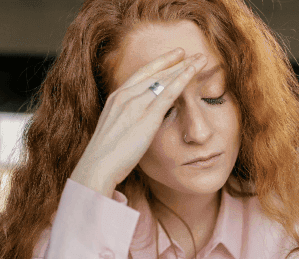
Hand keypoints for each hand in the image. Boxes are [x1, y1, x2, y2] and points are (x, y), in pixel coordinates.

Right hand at [70, 47, 207, 194]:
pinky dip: (183, 79)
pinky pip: (169, 93)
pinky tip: (193, 72)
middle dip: (173, 62)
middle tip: (189, 53)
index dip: (157, 65)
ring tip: (200, 59)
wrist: (98, 166)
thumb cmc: (104, 158)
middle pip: (154, 73)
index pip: (140, 76)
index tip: (171, 58)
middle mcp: (125, 96)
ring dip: (184, 67)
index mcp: (115, 99)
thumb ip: (125, 124)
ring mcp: (135, 104)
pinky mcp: (147, 116)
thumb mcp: (113, 134)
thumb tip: (135, 127)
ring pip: (164, 79)